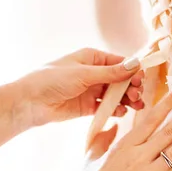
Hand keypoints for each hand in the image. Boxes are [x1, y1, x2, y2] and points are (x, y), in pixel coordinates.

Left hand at [17, 48, 144, 126]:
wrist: (30, 102)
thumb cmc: (52, 80)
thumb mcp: (83, 74)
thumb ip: (111, 73)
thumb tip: (135, 64)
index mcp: (92, 58)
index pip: (119, 63)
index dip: (132, 71)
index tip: (141, 80)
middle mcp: (93, 73)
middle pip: (120, 80)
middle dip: (131, 87)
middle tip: (137, 95)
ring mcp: (91, 90)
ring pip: (115, 94)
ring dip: (126, 99)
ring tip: (135, 106)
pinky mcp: (87, 106)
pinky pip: (106, 107)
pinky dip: (115, 110)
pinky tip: (120, 112)